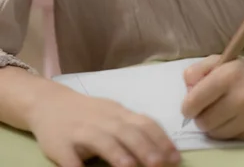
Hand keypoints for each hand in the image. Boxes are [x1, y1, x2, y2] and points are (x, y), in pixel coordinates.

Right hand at [27, 81, 180, 166]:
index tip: (175, 156)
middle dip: (144, 148)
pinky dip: (78, 166)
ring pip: (102, 140)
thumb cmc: (89, 113)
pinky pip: (70, 158)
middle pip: (126, 131)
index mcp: (118, 113)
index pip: (144, 123)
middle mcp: (103, 120)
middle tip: (160, 164)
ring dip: (117, 154)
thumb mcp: (113, 115)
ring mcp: (81, 131)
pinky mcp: (60, 145)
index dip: (160, 139)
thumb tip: (163, 148)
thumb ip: (133, 128)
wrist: (48, 102)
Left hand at [181, 55, 243, 140]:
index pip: (195, 100)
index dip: (187, 107)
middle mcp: (241, 96)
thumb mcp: (223, 61)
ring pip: (215, 133)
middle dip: (200, 117)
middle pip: (203, 121)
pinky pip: (230, 139)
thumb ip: (198, 70)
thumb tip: (187, 90)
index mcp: (230, 74)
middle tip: (207, 110)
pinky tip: (236, 119)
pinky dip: (228, 131)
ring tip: (222, 113)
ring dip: (213, 126)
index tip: (190, 107)